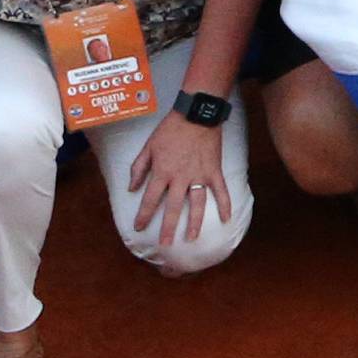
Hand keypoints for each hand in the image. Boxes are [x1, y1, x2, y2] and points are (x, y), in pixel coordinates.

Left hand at [130, 111, 230, 245]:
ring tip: (192, 238)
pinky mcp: (213, 170)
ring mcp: (199, 175)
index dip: (144, 215)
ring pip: (197, 203)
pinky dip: (225, 204)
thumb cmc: (170, 129)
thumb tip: (131, 188)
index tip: (139, 228)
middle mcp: (180, 177)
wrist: (196, 114)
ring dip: (194, 222)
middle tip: (165, 244)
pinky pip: (220, 190)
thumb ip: (139, 168)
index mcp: (162, 171)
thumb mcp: (149, 146)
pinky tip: (226, 219)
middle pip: (173, 207)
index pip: (150, 198)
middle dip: (168, 227)